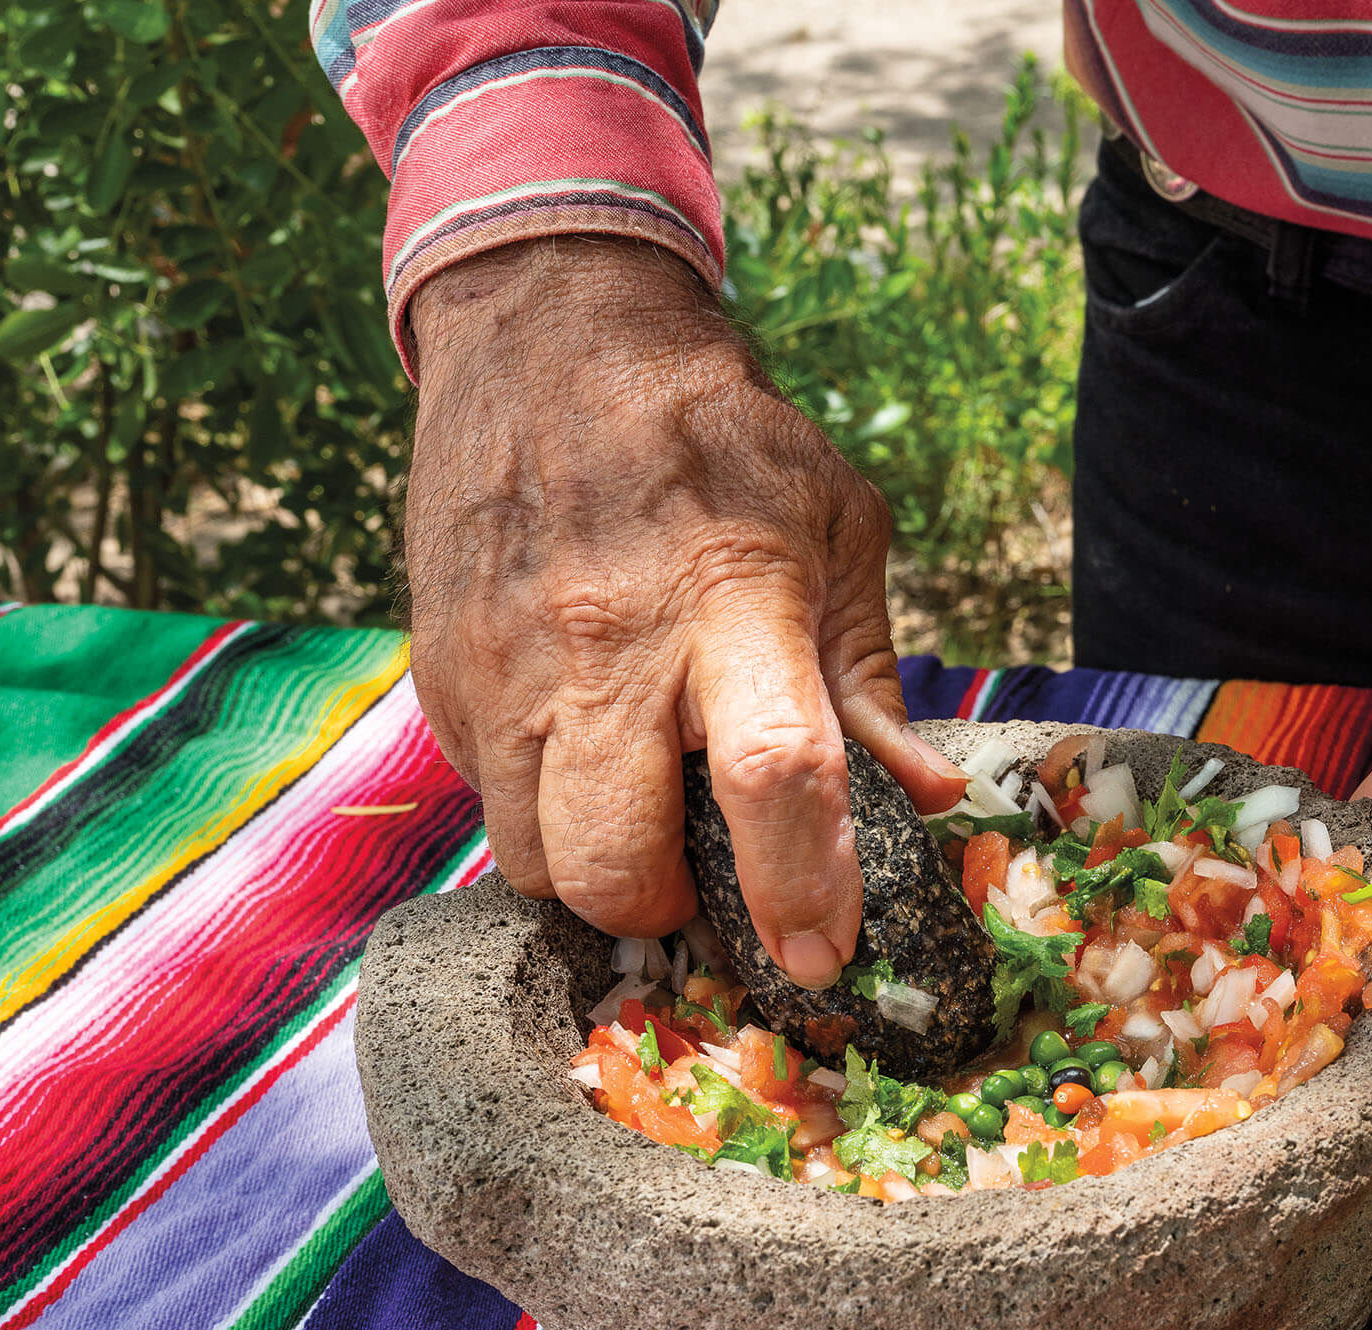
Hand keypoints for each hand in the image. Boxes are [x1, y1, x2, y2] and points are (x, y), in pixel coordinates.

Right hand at [403, 235, 966, 981]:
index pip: (773, 777)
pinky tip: (580, 748)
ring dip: (595, 871)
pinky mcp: (441, 672)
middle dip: (665, 911)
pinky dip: (540, 811)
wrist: (547, 330)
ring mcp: (506, 665)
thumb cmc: (718, 439)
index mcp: (732, 600)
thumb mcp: (835, 527)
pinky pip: (487, 803)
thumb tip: (930, 797)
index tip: (821, 956)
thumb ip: (871, 676)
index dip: (801, 888)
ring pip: (534, 862)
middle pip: (614, 865)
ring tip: (636, 807)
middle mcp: (606, 646)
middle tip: (699, 877)